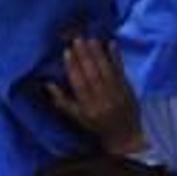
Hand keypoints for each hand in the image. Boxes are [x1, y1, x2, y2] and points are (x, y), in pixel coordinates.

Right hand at [48, 37, 144, 153]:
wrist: (124, 136)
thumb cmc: (96, 125)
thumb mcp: (76, 117)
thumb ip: (62, 101)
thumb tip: (48, 83)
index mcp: (87, 108)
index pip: (79, 84)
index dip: (73, 67)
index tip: (67, 52)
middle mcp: (102, 101)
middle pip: (92, 75)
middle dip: (85, 56)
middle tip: (78, 39)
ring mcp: (117, 95)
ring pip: (106, 71)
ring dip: (98, 53)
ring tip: (91, 39)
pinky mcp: (128, 89)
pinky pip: (121, 71)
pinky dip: (117, 57)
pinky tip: (112, 43)